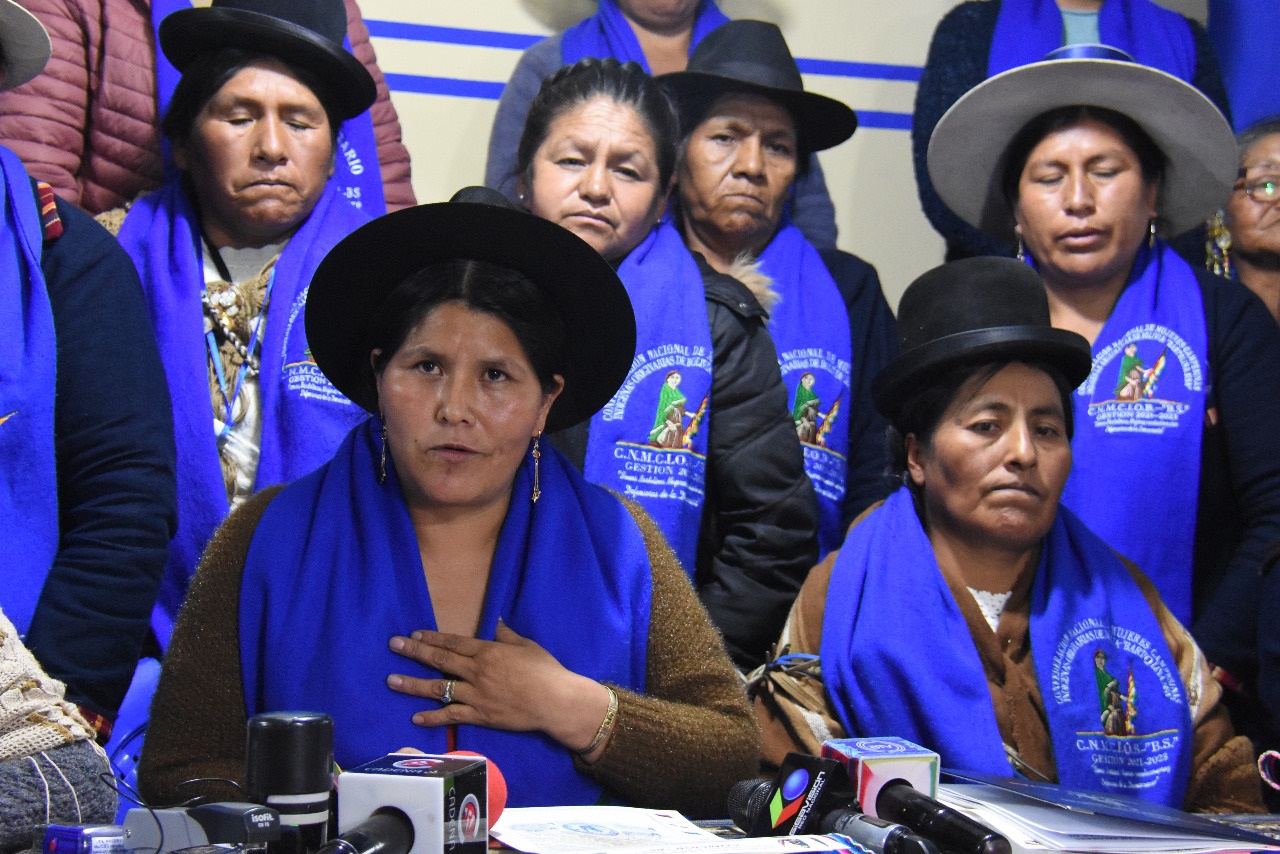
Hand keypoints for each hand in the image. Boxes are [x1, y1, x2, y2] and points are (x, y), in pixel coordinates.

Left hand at [386, 620, 611, 752]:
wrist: (555, 701)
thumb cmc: (546, 671)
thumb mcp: (527, 646)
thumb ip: (507, 636)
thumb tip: (496, 623)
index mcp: (488, 652)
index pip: (453, 642)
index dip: (432, 638)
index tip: (414, 633)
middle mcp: (477, 671)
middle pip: (440, 660)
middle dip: (415, 652)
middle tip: (394, 645)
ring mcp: (476, 694)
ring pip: (439, 688)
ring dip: (413, 684)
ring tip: (392, 681)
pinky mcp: (480, 716)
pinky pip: (452, 716)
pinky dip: (433, 717)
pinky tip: (415, 717)